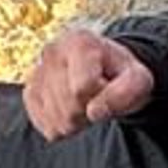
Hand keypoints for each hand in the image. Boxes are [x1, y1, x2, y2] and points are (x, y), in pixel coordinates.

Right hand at [22, 22, 154, 140]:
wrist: (103, 69)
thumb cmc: (121, 74)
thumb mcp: (138, 79)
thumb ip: (126, 92)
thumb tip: (94, 112)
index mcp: (80, 41)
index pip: (82, 88)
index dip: (102, 97)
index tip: (107, 86)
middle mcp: (52, 52)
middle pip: (70, 107)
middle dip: (90, 112)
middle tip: (98, 98)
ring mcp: (36, 73)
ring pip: (58, 120)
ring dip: (78, 121)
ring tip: (86, 102)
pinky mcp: (29, 92)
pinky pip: (46, 126)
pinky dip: (64, 125)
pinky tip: (72, 108)